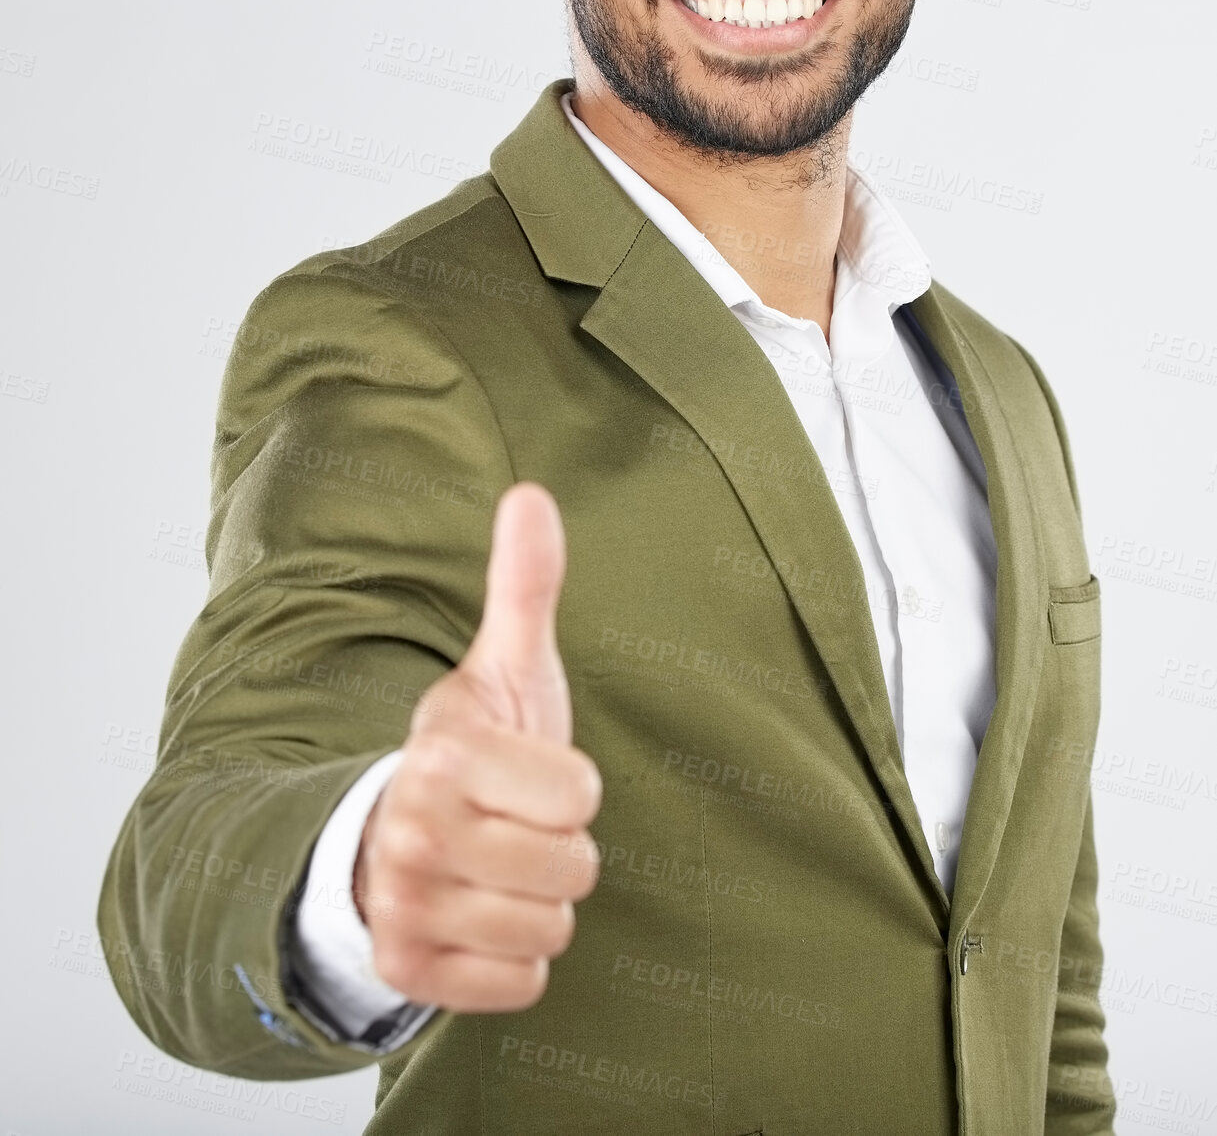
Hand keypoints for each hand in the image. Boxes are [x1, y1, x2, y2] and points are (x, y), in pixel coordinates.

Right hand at [353, 482, 601, 1011]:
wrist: (390, 837)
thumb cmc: (476, 751)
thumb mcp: (506, 668)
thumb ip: (524, 585)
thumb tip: (532, 493)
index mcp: (444, 750)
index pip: (581, 795)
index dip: (572, 787)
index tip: (532, 773)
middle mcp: (412, 829)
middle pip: (573, 869)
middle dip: (561, 850)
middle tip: (516, 828)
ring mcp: (403, 904)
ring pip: (549, 930)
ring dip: (540, 905)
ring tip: (498, 870)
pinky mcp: (407, 971)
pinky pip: (521, 986)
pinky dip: (514, 961)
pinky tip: (481, 918)